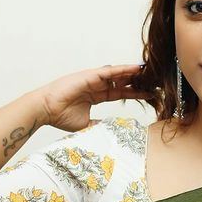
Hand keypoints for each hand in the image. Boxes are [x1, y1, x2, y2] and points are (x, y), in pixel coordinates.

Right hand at [34, 64, 153, 132]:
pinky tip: (135, 69)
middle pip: (122, 82)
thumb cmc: (61, 116)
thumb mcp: (87, 125)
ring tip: (149, 72)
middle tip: (154, 81)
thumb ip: (100, 126)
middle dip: (138, 82)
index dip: (134, 94)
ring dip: (133, 73)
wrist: (46, 110)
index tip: (148, 95)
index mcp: (96, 96)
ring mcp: (93, 79)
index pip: (120, 94)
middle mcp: (96, 85)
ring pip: (118, 75)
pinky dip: (123, 70)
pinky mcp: (89, 75)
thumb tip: (112, 133)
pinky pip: (109, 71)